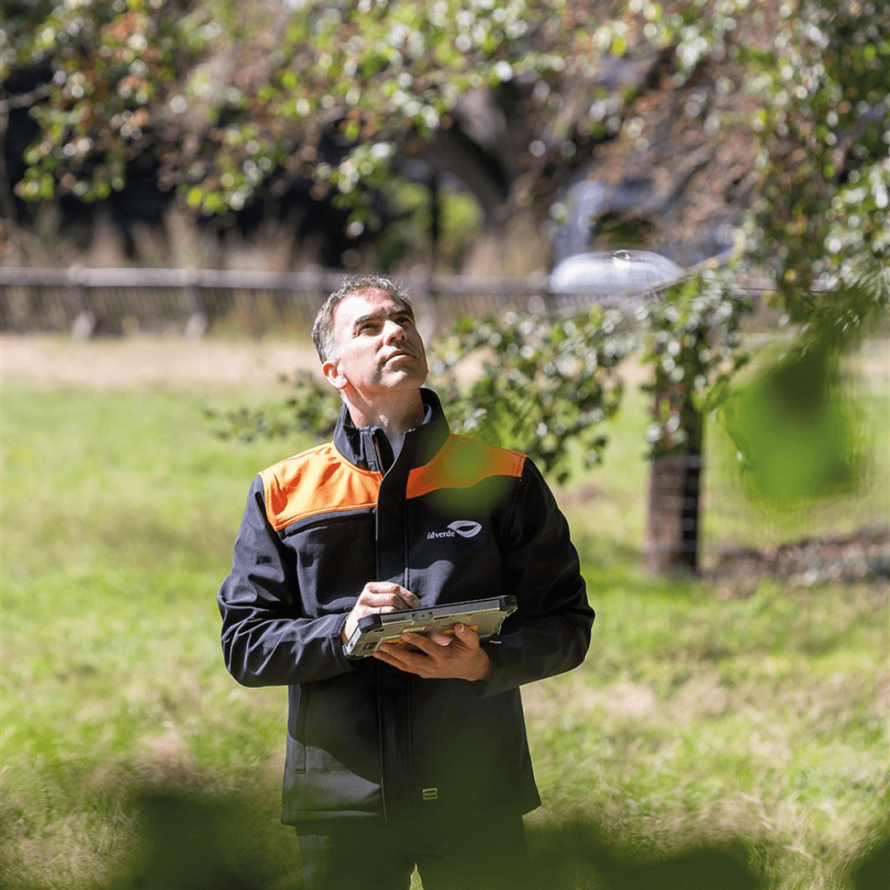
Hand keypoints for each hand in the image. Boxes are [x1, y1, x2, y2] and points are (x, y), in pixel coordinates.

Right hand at [341, 582, 418, 643]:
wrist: (352, 628)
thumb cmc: (371, 614)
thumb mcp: (377, 600)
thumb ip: (391, 598)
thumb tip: (415, 604)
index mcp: (372, 587)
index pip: (395, 588)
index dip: (408, 596)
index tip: (417, 604)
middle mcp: (366, 595)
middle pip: (393, 598)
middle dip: (406, 607)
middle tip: (413, 615)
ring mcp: (364, 608)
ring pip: (390, 610)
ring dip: (402, 616)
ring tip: (408, 621)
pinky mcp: (364, 621)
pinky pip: (385, 621)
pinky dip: (395, 624)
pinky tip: (399, 627)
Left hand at [374, 623, 490, 681]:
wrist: (471, 669)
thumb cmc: (469, 653)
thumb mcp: (472, 642)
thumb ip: (466, 634)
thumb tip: (459, 625)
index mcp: (444, 657)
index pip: (428, 648)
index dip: (416, 640)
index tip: (405, 633)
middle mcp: (434, 666)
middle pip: (411, 660)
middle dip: (396, 653)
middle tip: (383, 646)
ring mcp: (428, 671)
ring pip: (406, 666)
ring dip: (391, 660)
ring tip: (378, 653)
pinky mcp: (424, 672)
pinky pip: (407, 668)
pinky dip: (395, 662)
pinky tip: (386, 657)